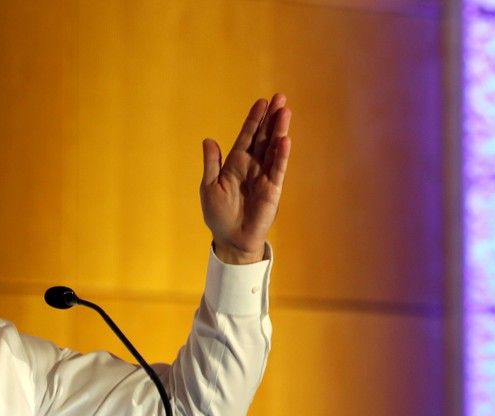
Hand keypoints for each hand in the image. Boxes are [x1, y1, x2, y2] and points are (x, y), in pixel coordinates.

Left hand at [200, 94, 290, 263]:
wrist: (231, 239)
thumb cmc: (218, 214)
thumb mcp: (210, 186)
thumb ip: (212, 163)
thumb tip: (209, 140)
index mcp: (235, 163)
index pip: (247, 136)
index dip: (254, 120)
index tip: (261, 102)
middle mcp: (252, 166)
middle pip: (263, 137)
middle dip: (271, 118)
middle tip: (280, 98)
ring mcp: (264, 176)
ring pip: (273, 149)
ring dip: (279, 131)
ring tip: (285, 112)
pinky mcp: (272, 189)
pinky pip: (277, 169)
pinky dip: (280, 155)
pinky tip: (284, 140)